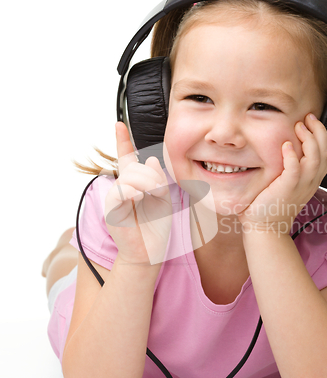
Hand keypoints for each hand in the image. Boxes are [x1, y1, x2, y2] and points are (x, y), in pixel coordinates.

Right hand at [105, 122, 172, 265]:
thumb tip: (152, 159)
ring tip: (154, 196)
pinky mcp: (112, 209)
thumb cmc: (156, 228)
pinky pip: (120, 191)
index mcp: (135, 184)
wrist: (149, 253)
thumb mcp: (164, 200)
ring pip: (129, 176)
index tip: (119, 124)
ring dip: (147, 183)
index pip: (127, 158)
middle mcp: (123, 188)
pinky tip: (140, 198)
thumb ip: (159, 179)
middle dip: (151, 175)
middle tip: (160, 191)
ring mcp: (116, 197)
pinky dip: (133, 191)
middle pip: (134, 167)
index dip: (123, 141)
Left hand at [237, 113, 326, 234]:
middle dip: (319, 131)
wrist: (265, 228)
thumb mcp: (287, 184)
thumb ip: (291, 168)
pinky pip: (295, 170)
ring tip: (299, 127)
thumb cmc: (272, 205)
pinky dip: (292, 156)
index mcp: (312, 180)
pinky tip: (286, 145)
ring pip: (315, 159)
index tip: (312, 121)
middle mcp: (310, 182)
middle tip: (308, 118)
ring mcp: (300, 186)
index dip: (323, 135)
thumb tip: (285, 146)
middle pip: (325, 152)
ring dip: (308, 140)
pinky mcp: (287, 189)